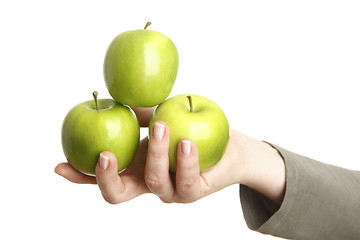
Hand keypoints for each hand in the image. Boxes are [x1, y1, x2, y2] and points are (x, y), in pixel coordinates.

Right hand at [56, 106, 285, 204]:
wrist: (228, 146)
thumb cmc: (191, 130)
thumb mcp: (159, 119)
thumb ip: (136, 113)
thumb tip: (111, 98)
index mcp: (136, 169)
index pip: (103, 177)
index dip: (80, 176)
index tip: (60, 164)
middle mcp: (149, 184)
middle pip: (117, 195)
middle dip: (106, 178)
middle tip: (105, 153)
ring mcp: (170, 192)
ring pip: (154, 183)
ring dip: (155, 153)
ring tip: (162, 126)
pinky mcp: (194, 192)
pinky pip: (186, 181)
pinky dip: (185, 161)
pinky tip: (186, 143)